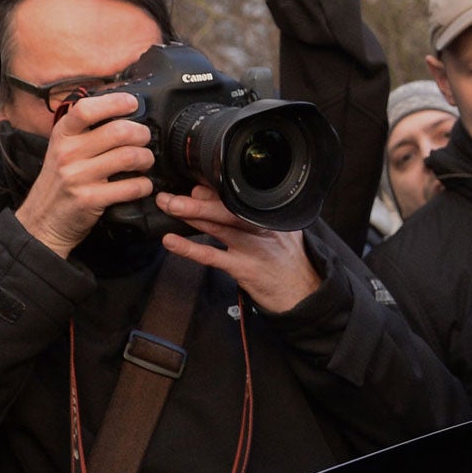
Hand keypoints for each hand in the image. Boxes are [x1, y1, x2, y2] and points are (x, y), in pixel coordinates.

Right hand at [13, 91, 155, 257]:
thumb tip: (121, 113)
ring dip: (146, 159)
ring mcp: (78, 176)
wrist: (42, 222)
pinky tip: (142, 185)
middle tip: (145, 140)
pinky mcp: (90, 199)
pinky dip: (144, 185)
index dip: (115, 102)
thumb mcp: (62, 150)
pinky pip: (130, 186)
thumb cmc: (60, 183)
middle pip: (118, 131)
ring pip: (129, 156)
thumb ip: (85, 132)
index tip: (132, 104)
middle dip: (142, 134)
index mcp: (62, 135)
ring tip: (145, 162)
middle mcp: (68, 152)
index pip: (87, 109)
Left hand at [157, 185, 320, 312]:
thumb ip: (246, 212)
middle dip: (195, 200)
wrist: (304, 292)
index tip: (193, 180)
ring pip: (217, 227)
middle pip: (226, 208)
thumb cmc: (287, 258)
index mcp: (271, 213)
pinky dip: (189, 249)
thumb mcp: (277, 227)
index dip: (213, 187)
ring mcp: (253, 248)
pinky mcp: (244, 269)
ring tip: (167, 207)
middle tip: (170, 195)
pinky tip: (172, 242)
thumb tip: (207, 192)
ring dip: (189, 216)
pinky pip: (212, 257)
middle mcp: (263, 227)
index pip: (239, 194)